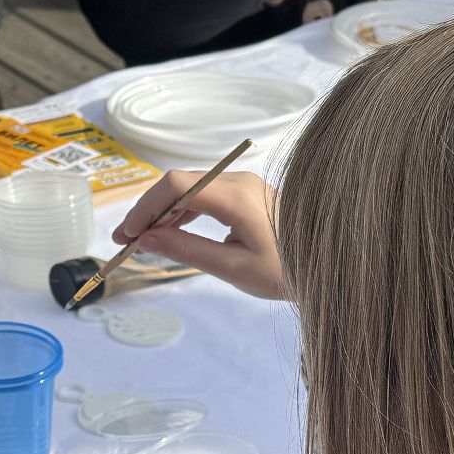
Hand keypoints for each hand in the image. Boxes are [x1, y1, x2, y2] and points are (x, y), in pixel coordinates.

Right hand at [111, 171, 287, 299]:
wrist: (328, 267)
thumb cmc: (286, 273)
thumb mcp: (233, 268)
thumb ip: (187, 250)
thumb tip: (146, 239)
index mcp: (236, 197)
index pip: (176, 186)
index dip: (146, 207)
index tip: (128, 234)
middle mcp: (238, 180)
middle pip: (179, 183)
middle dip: (149, 209)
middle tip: (126, 241)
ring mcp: (244, 184)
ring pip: (190, 187)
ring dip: (163, 210)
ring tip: (143, 239)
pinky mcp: (247, 193)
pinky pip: (205, 193)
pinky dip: (182, 210)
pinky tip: (170, 230)